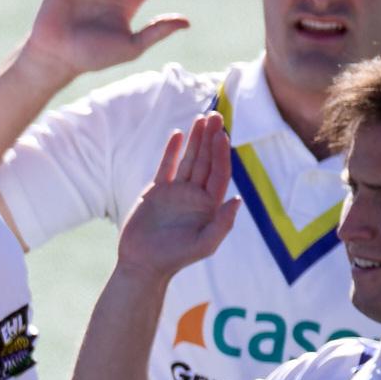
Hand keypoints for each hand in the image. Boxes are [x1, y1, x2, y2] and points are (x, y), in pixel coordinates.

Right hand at [117, 107, 236, 286]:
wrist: (143, 264)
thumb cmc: (175, 258)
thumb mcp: (204, 245)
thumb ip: (223, 224)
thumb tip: (237, 199)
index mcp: (209, 205)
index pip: (219, 172)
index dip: (221, 153)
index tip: (222, 134)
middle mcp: (195, 195)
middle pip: (206, 160)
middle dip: (211, 138)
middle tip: (215, 116)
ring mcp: (176, 191)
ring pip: (189, 159)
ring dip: (195, 139)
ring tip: (201, 118)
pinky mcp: (157, 191)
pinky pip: (166, 166)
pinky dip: (172, 150)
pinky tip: (178, 135)